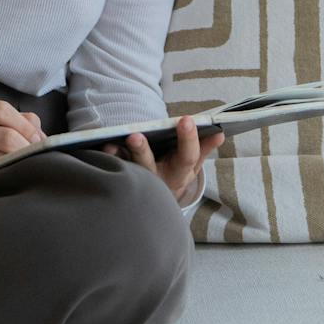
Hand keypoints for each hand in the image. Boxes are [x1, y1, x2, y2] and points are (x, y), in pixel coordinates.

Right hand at [0, 98, 44, 185]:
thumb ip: (21, 121)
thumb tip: (42, 139)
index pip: (2, 110)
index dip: (25, 126)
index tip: (37, 140)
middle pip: (6, 137)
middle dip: (26, 149)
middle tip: (35, 158)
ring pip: (1, 160)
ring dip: (18, 166)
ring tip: (24, 168)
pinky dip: (4, 178)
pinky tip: (7, 178)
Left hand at [102, 116, 222, 205]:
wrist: (159, 204)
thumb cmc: (176, 173)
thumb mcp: (193, 165)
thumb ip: (203, 148)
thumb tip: (219, 132)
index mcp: (179, 172)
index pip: (187, 157)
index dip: (188, 139)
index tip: (186, 120)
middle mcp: (157, 179)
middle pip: (149, 166)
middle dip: (142, 150)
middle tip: (135, 136)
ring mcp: (138, 182)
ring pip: (127, 170)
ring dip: (118, 157)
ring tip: (111, 144)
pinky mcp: (122, 181)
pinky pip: (113, 171)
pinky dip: (108, 160)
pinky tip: (104, 147)